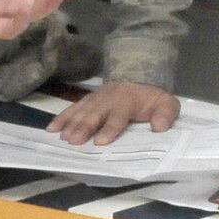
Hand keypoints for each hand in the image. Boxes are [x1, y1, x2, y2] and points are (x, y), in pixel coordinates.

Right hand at [48, 81, 179, 145]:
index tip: (101, 141)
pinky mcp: (87, 100)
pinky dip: (61, 117)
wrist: (140, 77)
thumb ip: (167, 114)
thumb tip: (159, 126)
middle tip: (74, 141)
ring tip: (62, 138)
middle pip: (95, 113)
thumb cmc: (152, 98)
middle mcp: (109, 98)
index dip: (110, 127)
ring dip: (71, 124)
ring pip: (82, 110)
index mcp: (128, 100)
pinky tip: (51, 129)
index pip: (119, 115)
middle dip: (84, 127)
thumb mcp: (167, 103)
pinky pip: (73, 108)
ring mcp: (96, 98)